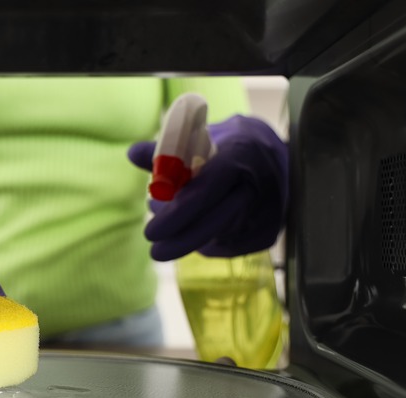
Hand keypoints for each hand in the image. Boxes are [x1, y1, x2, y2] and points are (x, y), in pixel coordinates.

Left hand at [128, 115, 287, 260]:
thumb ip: (166, 150)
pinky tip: (195, 226)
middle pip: (212, 224)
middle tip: (154, 251)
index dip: (175, 215)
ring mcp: (266, 213)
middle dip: (179, 241)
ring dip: (188, 235)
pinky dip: (207, 241)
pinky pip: (229, 246)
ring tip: (167, 218)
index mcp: (236, 155)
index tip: (150, 233)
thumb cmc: (226, 145)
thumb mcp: (199, 138)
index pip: (204, 192)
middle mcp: (256, 186)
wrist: (273, 155)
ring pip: (218, 237)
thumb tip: (132, 154)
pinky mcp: (268, 233)